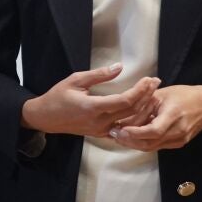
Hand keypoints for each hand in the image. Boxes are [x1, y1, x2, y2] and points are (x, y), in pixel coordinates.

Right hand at [19, 64, 158, 137]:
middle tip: (156, 82)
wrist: (46, 118)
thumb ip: (99, 75)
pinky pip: (124, 128)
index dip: (140, 90)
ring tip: (153, 94)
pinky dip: (135, 120)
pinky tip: (143, 110)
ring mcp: (101, 130)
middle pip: (131, 111)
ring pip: (130, 122)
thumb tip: (119, 67)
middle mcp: (100, 122)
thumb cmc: (58, 96)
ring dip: (144, 108)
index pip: (124, 101)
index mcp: (93, 107)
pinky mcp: (102, 133)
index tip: (149, 79)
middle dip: (146, 96)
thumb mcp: (75, 80)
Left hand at [112, 84, 201, 151]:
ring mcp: (180, 139)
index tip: (119, 130)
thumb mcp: (162, 94)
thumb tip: (123, 115)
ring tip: (118, 136)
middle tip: (113, 134)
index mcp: (174, 115)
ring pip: (152, 147)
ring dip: (134, 143)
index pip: (153, 130)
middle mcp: (178, 130)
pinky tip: (132, 137)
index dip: (134, 133)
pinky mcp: (179, 144)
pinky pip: (157, 146)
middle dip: (129, 140)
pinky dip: (143, 143)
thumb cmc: (183, 95)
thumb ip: (143, 105)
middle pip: (150, 143)